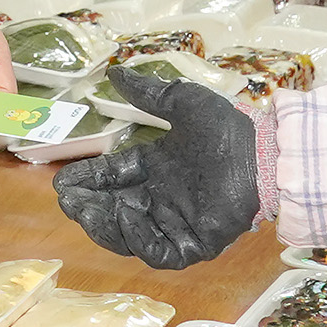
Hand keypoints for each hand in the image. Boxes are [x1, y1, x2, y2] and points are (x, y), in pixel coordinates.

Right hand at [54, 69, 262, 268]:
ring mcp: (177, 224)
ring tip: (88, 210)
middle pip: (112, 212)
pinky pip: (158, 252)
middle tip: (69, 201)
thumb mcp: (181, 102)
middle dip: (86, 207)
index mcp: (156, 169)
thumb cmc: (227, 127)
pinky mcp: (195, 245)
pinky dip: (137, 238)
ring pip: (128, 237)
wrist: (263, 153)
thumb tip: (114, 73)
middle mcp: (162, 199)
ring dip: (104, 226)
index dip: (85, 181)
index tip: (62, 182)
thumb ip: (147, 93)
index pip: (110, 179)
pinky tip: (127, 215)